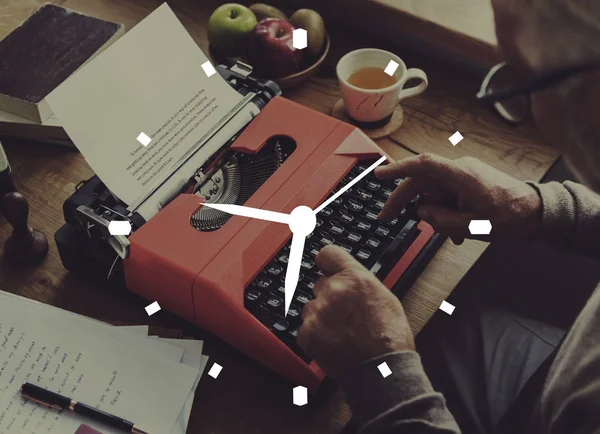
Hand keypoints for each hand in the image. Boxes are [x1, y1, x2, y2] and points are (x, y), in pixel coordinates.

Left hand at [297, 245, 413, 377]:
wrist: (382, 370)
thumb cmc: (389, 337)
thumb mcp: (384, 297)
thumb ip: (360, 281)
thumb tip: (345, 275)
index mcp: (355, 278)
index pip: (328, 254)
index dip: (327, 262)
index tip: (326, 267)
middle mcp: (334, 290)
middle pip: (320, 284)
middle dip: (329, 296)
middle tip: (345, 314)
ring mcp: (318, 312)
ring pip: (312, 307)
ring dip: (322, 316)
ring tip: (342, 332)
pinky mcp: (307, 332)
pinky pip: (306, 327)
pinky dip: (316, 335)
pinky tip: (334, 343)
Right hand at [375, 153, 541, 243]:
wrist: (537, 212)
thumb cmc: (511, 217)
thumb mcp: (472, 227)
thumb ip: (441, 220)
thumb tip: (421, 212)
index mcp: (461, 176)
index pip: (423, 166)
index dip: (398, 169)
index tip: (379, 176)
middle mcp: (460, 170)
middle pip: (422, 182)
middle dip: (404, 200)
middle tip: (387, 217)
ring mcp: (464, 175)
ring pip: (433, 192)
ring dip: (434, 213)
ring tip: (450, 234)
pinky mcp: (468, 182)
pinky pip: (446, 195)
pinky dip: (445, 212)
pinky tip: (455, 231)